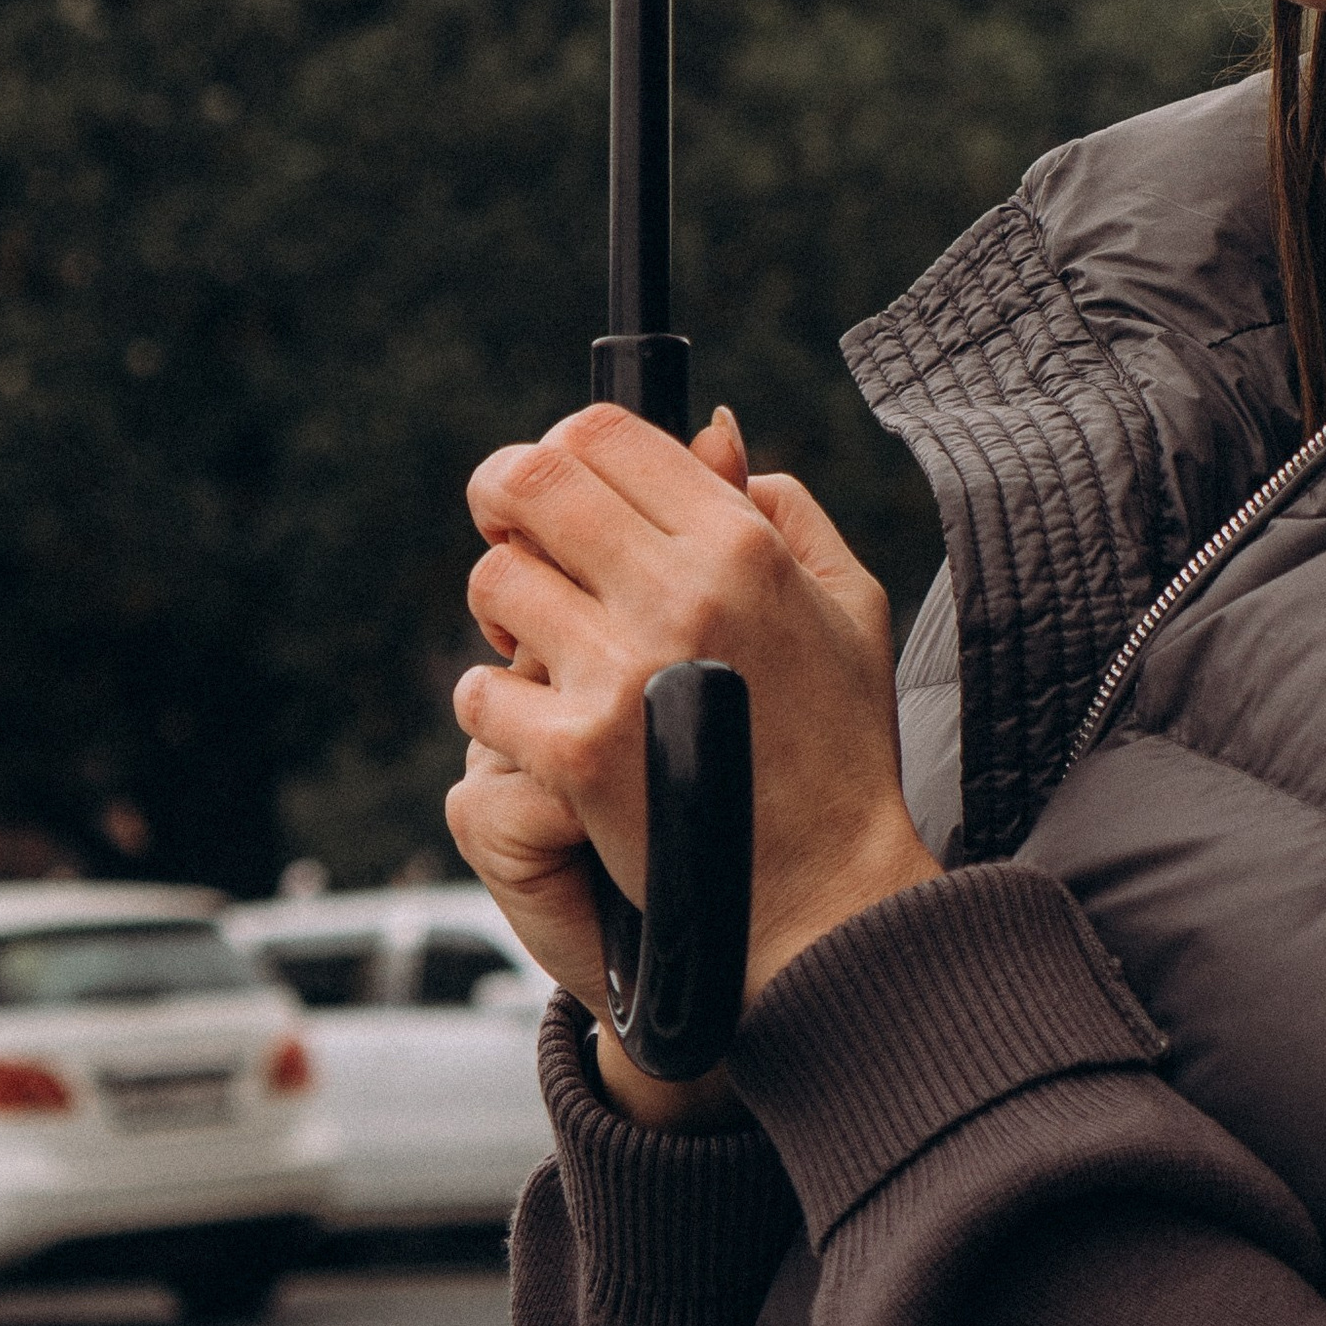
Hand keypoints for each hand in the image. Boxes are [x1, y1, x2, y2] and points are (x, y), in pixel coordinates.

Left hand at [444, 400, 938, 1119]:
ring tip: (531, 640)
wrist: (824, 893)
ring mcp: (624, 671)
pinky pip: (480, 691)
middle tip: (509, 530)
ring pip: (496, 582)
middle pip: (534, 481)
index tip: (556, 482)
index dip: (563, 444)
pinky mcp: (577, 754)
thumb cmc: (839, 744)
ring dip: (501, 606)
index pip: (606, 432)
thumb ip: (781, 502)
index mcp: (741, 543)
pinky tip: (534, 721)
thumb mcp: (846, 600)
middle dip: (501, 495)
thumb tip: (710, 433)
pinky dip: (491, 703)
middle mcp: (680, 591)